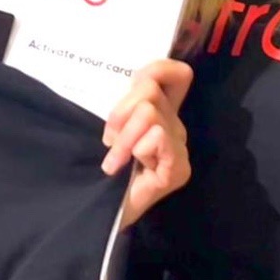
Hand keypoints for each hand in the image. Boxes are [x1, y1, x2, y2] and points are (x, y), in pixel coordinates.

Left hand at [102, 59, 192, 225]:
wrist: (99, 211)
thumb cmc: (104, 168)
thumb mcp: (114, 124)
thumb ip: (129, 101)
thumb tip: (141, 79)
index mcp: (162, 114)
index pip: (178, 75)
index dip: (157, 69)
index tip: (133, 88)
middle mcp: (176, 128)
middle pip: (150, 89)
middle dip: (120, 111)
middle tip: (110, 139)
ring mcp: (180, 151)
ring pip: (149, 112)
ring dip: (123, 135)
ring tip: (115, 158)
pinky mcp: (178, 170)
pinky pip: (156, 136)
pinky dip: (134, 148)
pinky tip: (127, 168)